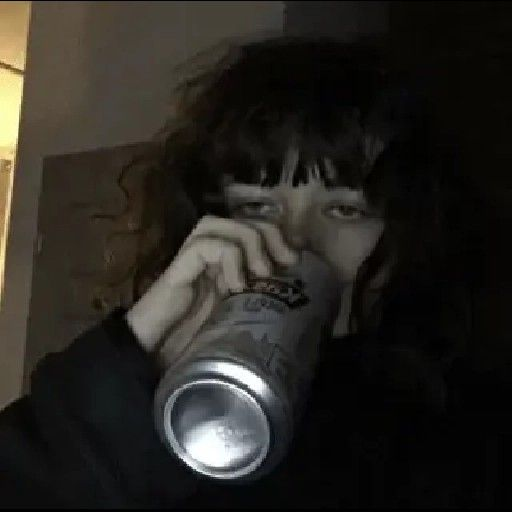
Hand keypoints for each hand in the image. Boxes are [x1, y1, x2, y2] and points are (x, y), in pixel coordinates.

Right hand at [126, 215, 297, 366]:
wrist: (148, 357)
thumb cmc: (193, 345)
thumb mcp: (236, 322)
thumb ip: (257, 306)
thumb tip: (299, 305)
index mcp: (222, 267)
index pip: (249, 231)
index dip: (276, 236)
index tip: (298, 259)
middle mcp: (206, 258)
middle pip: (236, 220)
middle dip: (268, 233)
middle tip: (286, 261)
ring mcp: (189, 262)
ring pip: (217, 223)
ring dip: (248, 240)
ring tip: (262, 271)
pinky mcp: (176, 272)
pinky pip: (203, 246)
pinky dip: (227, 258)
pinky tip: (236, 285)